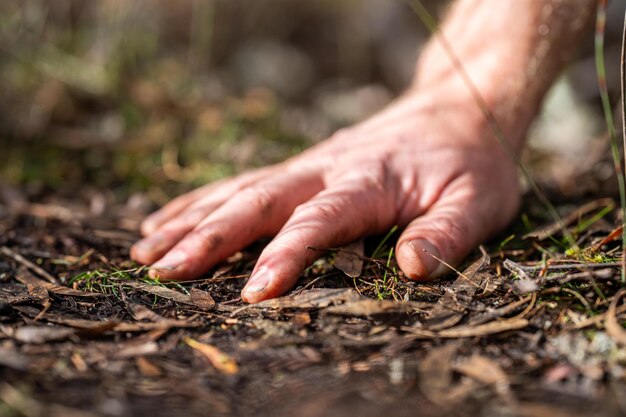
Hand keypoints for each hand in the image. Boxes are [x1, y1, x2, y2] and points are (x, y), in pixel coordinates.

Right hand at [131, 86, 520, 302]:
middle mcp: (326, 170)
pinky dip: (201, 202)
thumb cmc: (471, 162)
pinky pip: (243, 183)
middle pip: (258, 201)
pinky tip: (169, 219)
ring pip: (239, 191)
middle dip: (208, 238)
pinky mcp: (303, 168)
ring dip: (190, 221)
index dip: (285, 255)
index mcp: (367, 182)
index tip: (253, 293)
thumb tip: (411, 268)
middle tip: (164, 272)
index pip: (318, 220)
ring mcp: (309, 166)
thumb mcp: (479, 201)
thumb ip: (446, 234)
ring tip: (146, 251)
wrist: (460, 108)